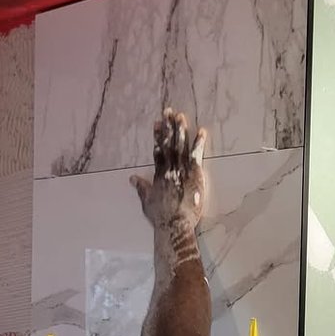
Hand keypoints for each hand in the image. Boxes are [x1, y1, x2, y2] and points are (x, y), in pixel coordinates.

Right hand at [130, 109, 206, 228]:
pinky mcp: (193, 174)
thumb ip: (141, 188)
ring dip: (181, 130)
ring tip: (181, 116)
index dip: (157, 136)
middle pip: (168, 144)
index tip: (157, 123)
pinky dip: (198, 142)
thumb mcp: (147, 202)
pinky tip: (201, 131)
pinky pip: (196, 155)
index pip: (158, 151)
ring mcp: (181, 171)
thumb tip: (132, 178)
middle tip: (169, 111)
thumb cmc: (161, 217)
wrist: (174, 224)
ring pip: (180, 146)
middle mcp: (169, 169)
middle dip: (168, 127)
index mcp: (158, 175)